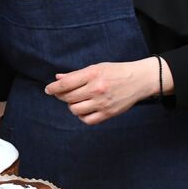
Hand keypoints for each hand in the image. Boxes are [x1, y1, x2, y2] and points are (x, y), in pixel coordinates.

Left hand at [44, 58, 168, 124]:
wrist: (139, 80)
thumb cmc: (116, 72)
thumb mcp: (96, 68)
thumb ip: (76, 74)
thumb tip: (57, 78)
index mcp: (93, 74)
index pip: (65, 84)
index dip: (53, 88)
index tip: (48, 90)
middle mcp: (97, 89)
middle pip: (68, 97)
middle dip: (62, 96)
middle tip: (63, 94)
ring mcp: (103, 102)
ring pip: (75, 109)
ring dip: (72, 106)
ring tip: (77, 100)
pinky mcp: (108, 113)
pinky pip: (87, 120)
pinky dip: (82, 116)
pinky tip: (84, 109)